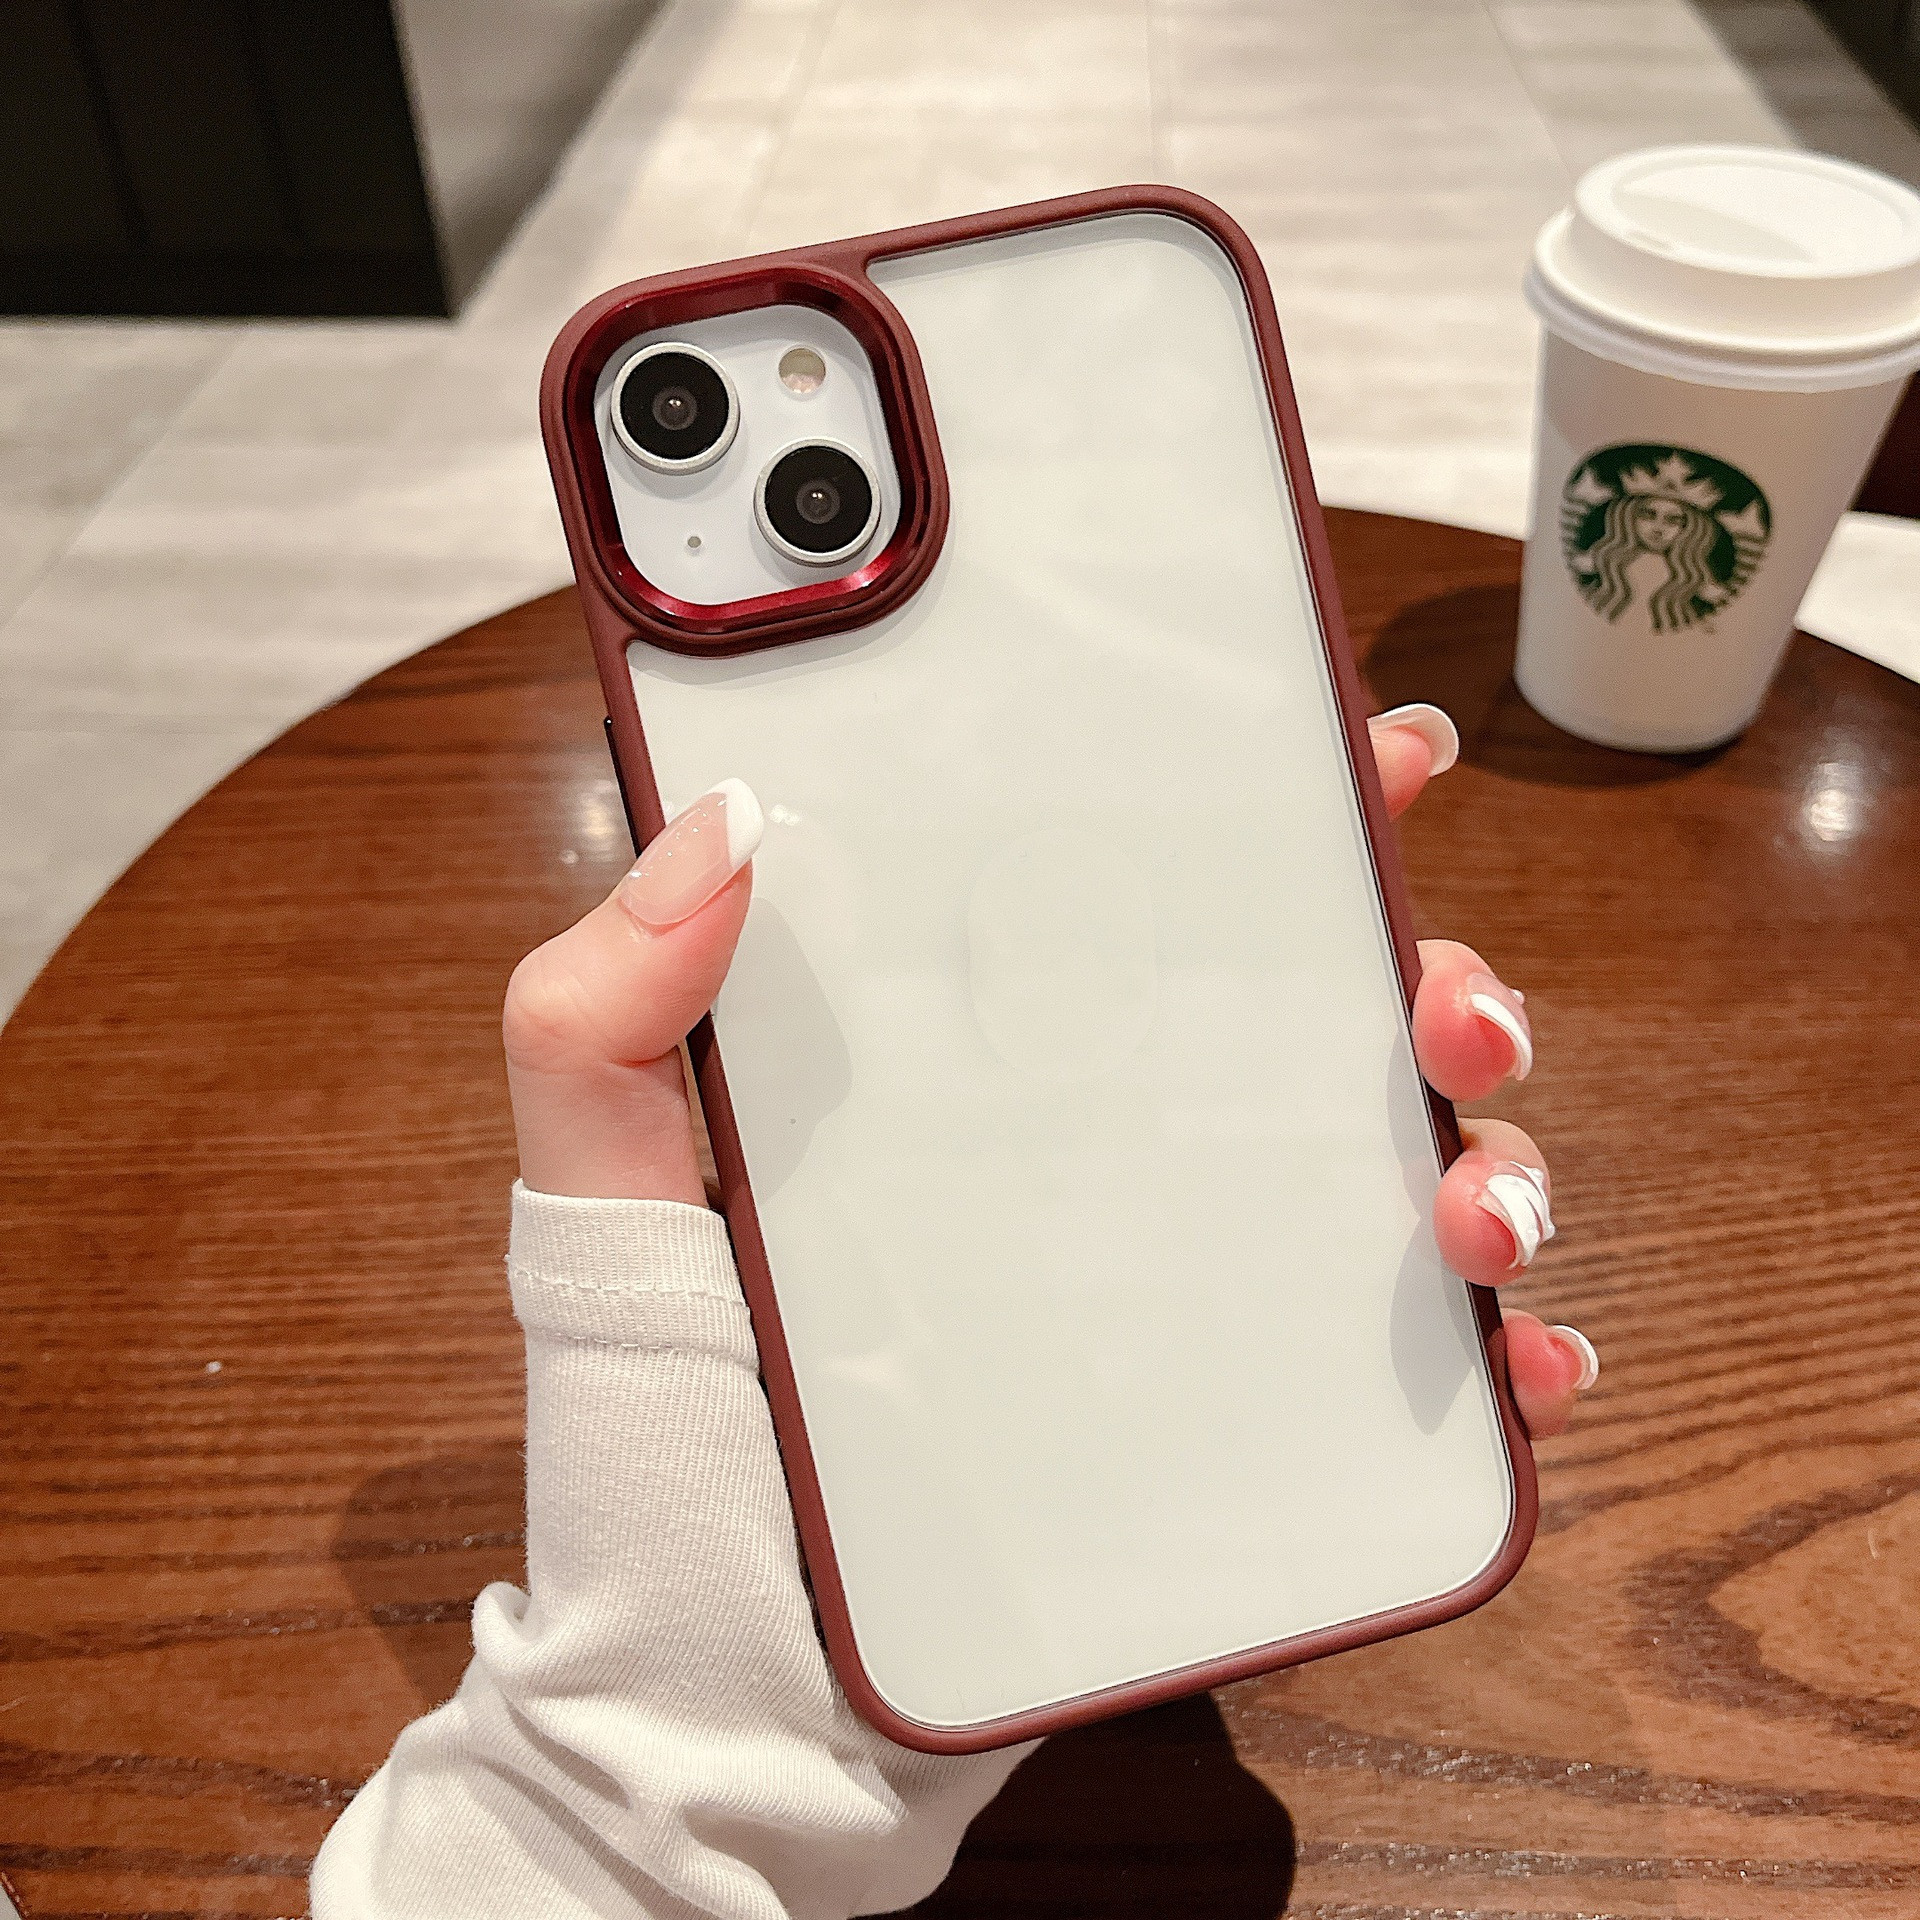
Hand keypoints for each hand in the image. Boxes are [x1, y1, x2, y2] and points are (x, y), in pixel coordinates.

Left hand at [504, 724, 1595, 1437]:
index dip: (1282, 813)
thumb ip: (606, 1006)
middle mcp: (1110, 1152)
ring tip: (1469, 1207)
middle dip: (1430, 987)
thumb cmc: (667, 1413)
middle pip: (1321, 1027)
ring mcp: (1186, 1286)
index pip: (1152, 901)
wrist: (732, 1670)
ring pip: (1395, 1180)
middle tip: (1442, 1013)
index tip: (1382, 758)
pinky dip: (1497, 1359)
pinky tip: (1522, 1362)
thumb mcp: (604, 1186)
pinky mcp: (1236, 1428)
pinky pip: (1409, 1379)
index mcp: (995, 1064)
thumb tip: (727, 813)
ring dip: (1491, 1163)